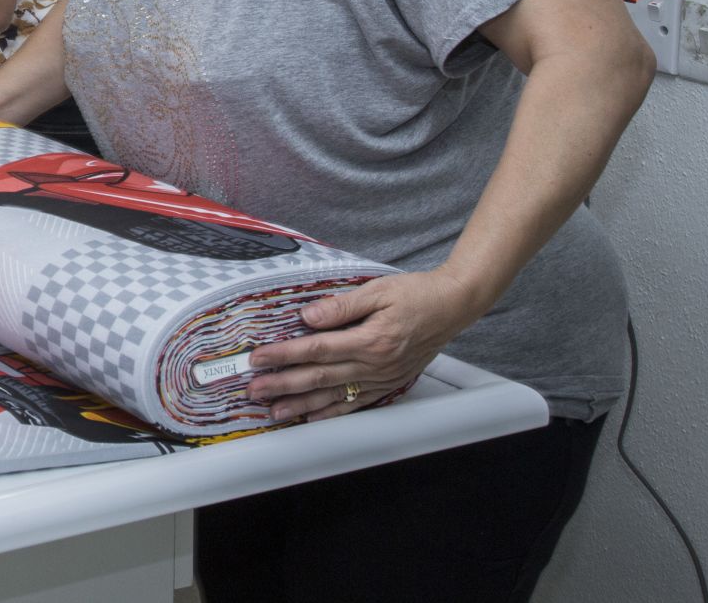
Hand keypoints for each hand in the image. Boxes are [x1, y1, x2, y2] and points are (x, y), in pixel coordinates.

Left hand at [247, 267, 487, 421]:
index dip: (284, 355)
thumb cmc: (417, 295)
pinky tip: (312, 417)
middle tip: (255, 391)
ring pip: (334, 395)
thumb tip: (308, 316)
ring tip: (275, 412)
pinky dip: (332, 412)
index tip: (259, 359)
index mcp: (371, 340)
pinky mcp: (388, 383)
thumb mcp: (378, 291)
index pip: (317, 350)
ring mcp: (382, 378)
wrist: (453, 307)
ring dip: (302, 404)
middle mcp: (375, 365)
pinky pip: (356, 403)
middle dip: (283, 385)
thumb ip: (341, 306)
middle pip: (320, 377)